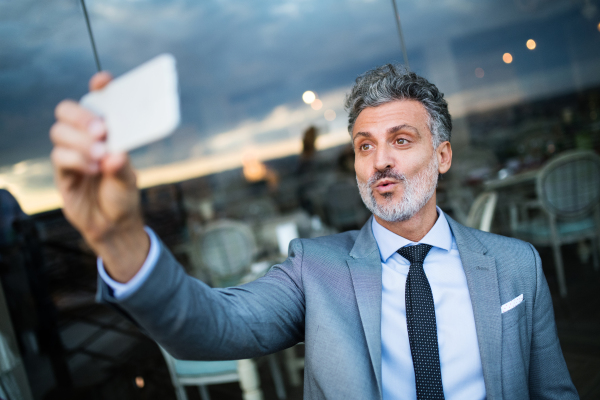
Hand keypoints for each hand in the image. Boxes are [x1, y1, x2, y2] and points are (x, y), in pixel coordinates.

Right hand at [50, 72, 148, 281]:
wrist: (114, 224)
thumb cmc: (123, 195)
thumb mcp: (129, 178)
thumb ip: (123, 165)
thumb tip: (115, 153)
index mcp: (105, 132)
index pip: (96, 102)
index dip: (99, 87)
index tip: (103, 81)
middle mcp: (85, 138)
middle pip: (67, 110)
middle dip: (82, 116)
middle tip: (102, 130)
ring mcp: (71, 153)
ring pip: (59, 132)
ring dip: (81, 142)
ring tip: (101, 156)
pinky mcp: (62, 173)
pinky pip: (59, 157)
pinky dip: (77, 160)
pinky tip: (94, 169)